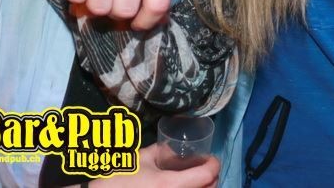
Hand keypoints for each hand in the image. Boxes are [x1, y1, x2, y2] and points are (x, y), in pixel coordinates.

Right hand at [88, 144, 220, 187]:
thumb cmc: (119, 178)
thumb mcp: (142, 159)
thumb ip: (161, 152)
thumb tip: (173, 149)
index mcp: (171, 184)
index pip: (208, 175)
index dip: (213, 164)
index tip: (211, 159)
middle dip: (212, 178)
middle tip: (206, 169)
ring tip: (198, 180)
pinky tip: (186, 187)